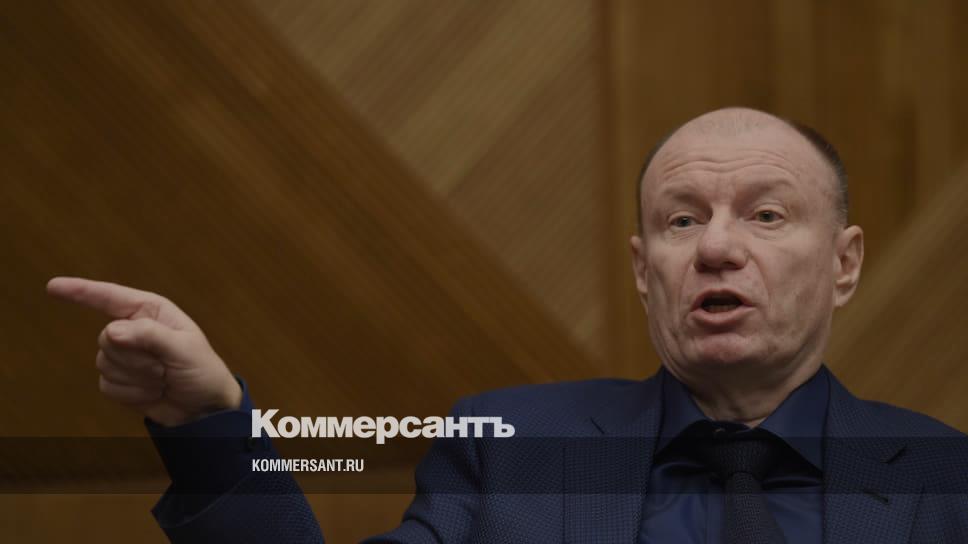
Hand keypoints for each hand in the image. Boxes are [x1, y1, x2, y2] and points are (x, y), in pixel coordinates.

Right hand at [47, 277, 242, 426]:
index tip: (52, 287)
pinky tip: (152, 392)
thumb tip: (110, 332)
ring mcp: (124, 356)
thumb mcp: (184, 349)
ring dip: (137, 378)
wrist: (205, 409)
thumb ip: (149, 336)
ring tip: (162, 378)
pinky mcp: (119, 381)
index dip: (80, 291)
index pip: (109, 297)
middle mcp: (133, 330)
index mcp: (150, 312)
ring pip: (104, 364)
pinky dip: (131, 394)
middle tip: (164, 366)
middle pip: (106, 339)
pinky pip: (107, 386)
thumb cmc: (202, 371)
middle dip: (136, 359)